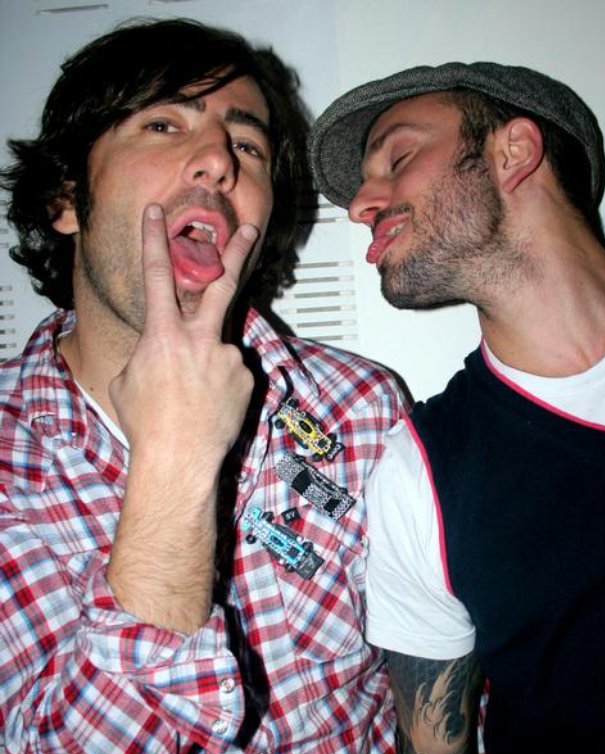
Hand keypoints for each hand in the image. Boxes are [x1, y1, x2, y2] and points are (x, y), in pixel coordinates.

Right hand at [109, 203, 256, 473]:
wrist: (179, 459)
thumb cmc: (148, 424)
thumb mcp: (127, 380)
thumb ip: (147, 353)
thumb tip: (159, 350)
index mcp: (163, 334)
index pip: (158, 275)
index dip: (155, 241)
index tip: (158, 216)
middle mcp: (199, 338)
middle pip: (223, 283)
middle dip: (236, 251)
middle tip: (249, 229)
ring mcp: (227, 356)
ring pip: (217, 346)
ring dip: (206, 364)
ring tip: (193, 397)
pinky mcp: (245, 377)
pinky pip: (230, 372)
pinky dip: (219, 384)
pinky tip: (208, 406)